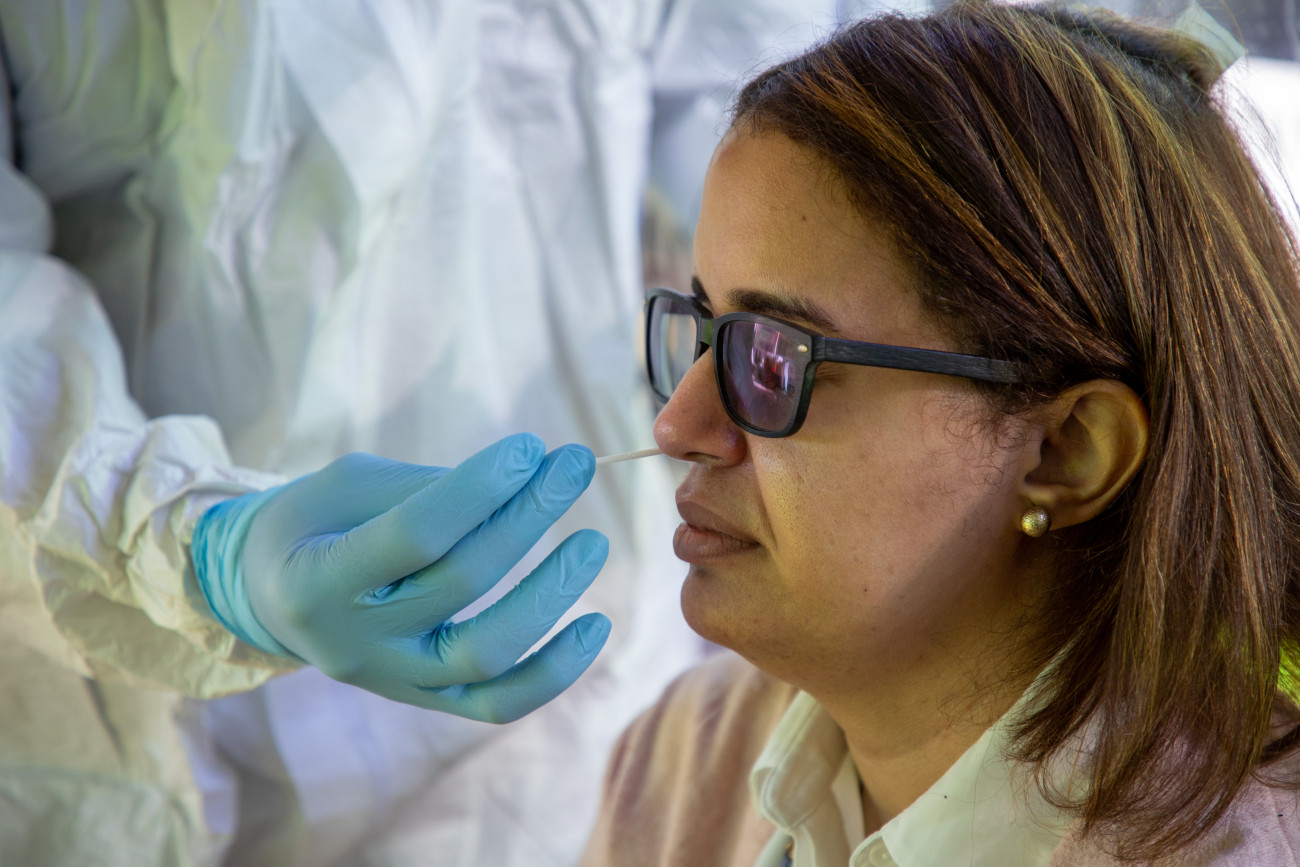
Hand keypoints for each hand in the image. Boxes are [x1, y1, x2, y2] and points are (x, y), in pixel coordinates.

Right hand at [191, 434, 610, 722]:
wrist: (272, 595)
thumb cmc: (317, 522)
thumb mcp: (348, 485)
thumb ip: (428, 486)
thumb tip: (527, 475)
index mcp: (318, 578)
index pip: (415, 534)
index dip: (478, 489)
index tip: (528, 447)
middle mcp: (354, 642)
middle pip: (460, 582)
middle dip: (525, 516)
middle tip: (572, 465)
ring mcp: (392, 680)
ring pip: (485, 654)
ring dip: (550, 594)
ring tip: (592, 541)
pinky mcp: (426, 699)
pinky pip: (496, 704)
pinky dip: (554, 672)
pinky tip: (597, 625)